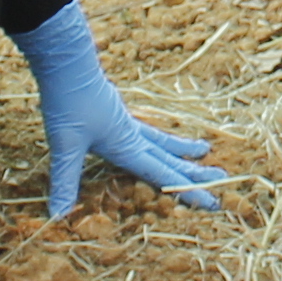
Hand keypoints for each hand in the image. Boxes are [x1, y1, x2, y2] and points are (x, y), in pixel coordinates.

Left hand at [12, 5, 219, 221]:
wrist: (68, 63)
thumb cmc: (68, 103)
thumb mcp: (65, 146)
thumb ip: (65, 182)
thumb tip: (58, 218)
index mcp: (127, 146)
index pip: (163, 175)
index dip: (188, 191)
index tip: (213, 202)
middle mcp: (132, 134)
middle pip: (171, 157)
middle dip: (196, 171)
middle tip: (222, 177)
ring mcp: (126, 120)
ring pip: (162, 139)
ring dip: (182, 148)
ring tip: (204, 149)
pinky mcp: (116, 110)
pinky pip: (147, 129)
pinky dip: (159, 136)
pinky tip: (152, 135)